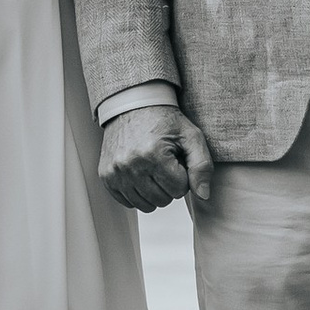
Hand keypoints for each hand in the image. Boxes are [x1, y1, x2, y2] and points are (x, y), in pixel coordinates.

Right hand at [98, 103, 214, 213]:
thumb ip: (202, 165)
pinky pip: (128, 202)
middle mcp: (131, 165)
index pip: (180, 190)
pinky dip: (138, 193)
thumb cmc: (163, 120)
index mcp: (154, 154)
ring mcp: (115, 172)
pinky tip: (141, 174)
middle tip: (165, 164)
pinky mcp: (106, 176)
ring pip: (146, 205)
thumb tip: (203, 194)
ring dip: (154, 191)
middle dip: (169, 184)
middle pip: (163, 200)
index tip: (177, 160)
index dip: (183, 175)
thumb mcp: (191, 136)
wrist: (134, 105)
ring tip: (153, 169)